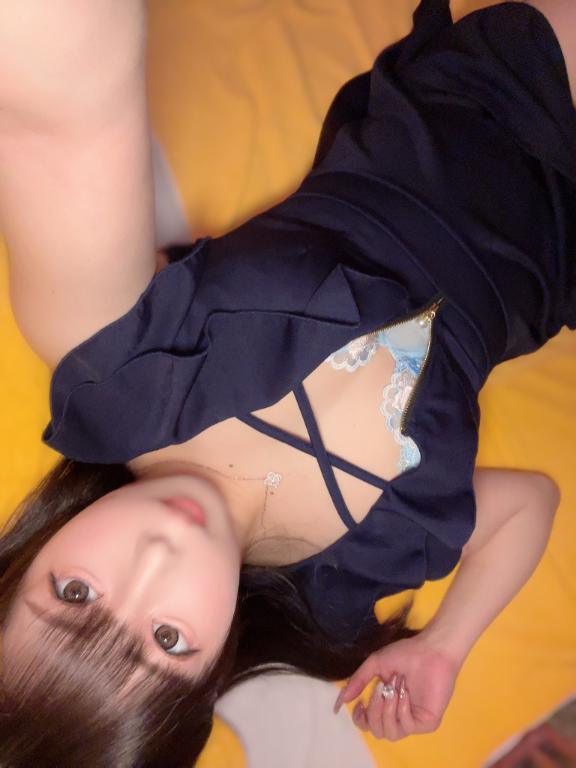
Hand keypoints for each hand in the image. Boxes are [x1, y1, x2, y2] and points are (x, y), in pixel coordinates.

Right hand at [333, 632, 461, 740]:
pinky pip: (406, 727)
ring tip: (395, 689)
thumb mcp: (376, 665)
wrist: (430, 650)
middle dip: (375, 709)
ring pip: (390, 734)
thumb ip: (357, 682)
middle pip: (377, 732)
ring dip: (388, 709)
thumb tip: (339, 702)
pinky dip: (402, 709)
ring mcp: (413, 720)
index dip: (360, 719)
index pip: (368, 725)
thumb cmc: (406, 654)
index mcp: (386, 703)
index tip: (360, 704)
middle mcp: (398, 715)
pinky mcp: (427, 723)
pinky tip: (406, 693)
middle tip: (383, 688)